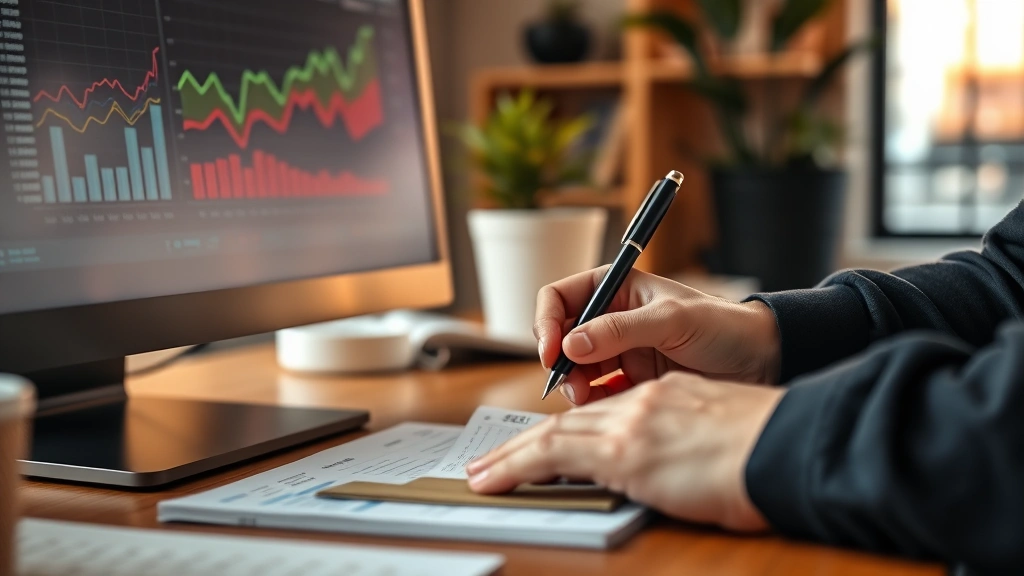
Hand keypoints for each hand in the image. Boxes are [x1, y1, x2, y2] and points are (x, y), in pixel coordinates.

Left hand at [466, 373, 784, 530]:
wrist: (789, 446)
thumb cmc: (773, 451)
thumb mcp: (727, 436)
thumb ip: (692, 444)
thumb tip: (680, 469)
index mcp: (669, 398)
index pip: (607, 412)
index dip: (574, 432)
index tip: (554, 447)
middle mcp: (643, 403)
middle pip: (571, 421)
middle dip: (529, 444)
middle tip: (495, 461)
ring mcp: (630, 424)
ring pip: (552, 435)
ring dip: (512, 456)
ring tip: (482, 474)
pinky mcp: (622, 451)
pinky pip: (551, 454)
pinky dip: (516, 466)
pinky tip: (494, 479)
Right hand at [534, 267, 780, 404]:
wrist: (761, 362)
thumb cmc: (724, 326)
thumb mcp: (671, 320)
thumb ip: (620, 330)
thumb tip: (571, 343)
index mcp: (617, 288)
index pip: (561, 298)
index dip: (548, 322)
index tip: (551, 350)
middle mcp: (612, 319)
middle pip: (561, 337)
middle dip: (559, 360)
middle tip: (570, 383)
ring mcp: (620, 352)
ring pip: (575, 369)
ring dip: (574, 384)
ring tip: (586, 397)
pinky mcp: (631, 382)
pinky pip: (597, 393)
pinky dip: (593, 402)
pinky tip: (604, 408)